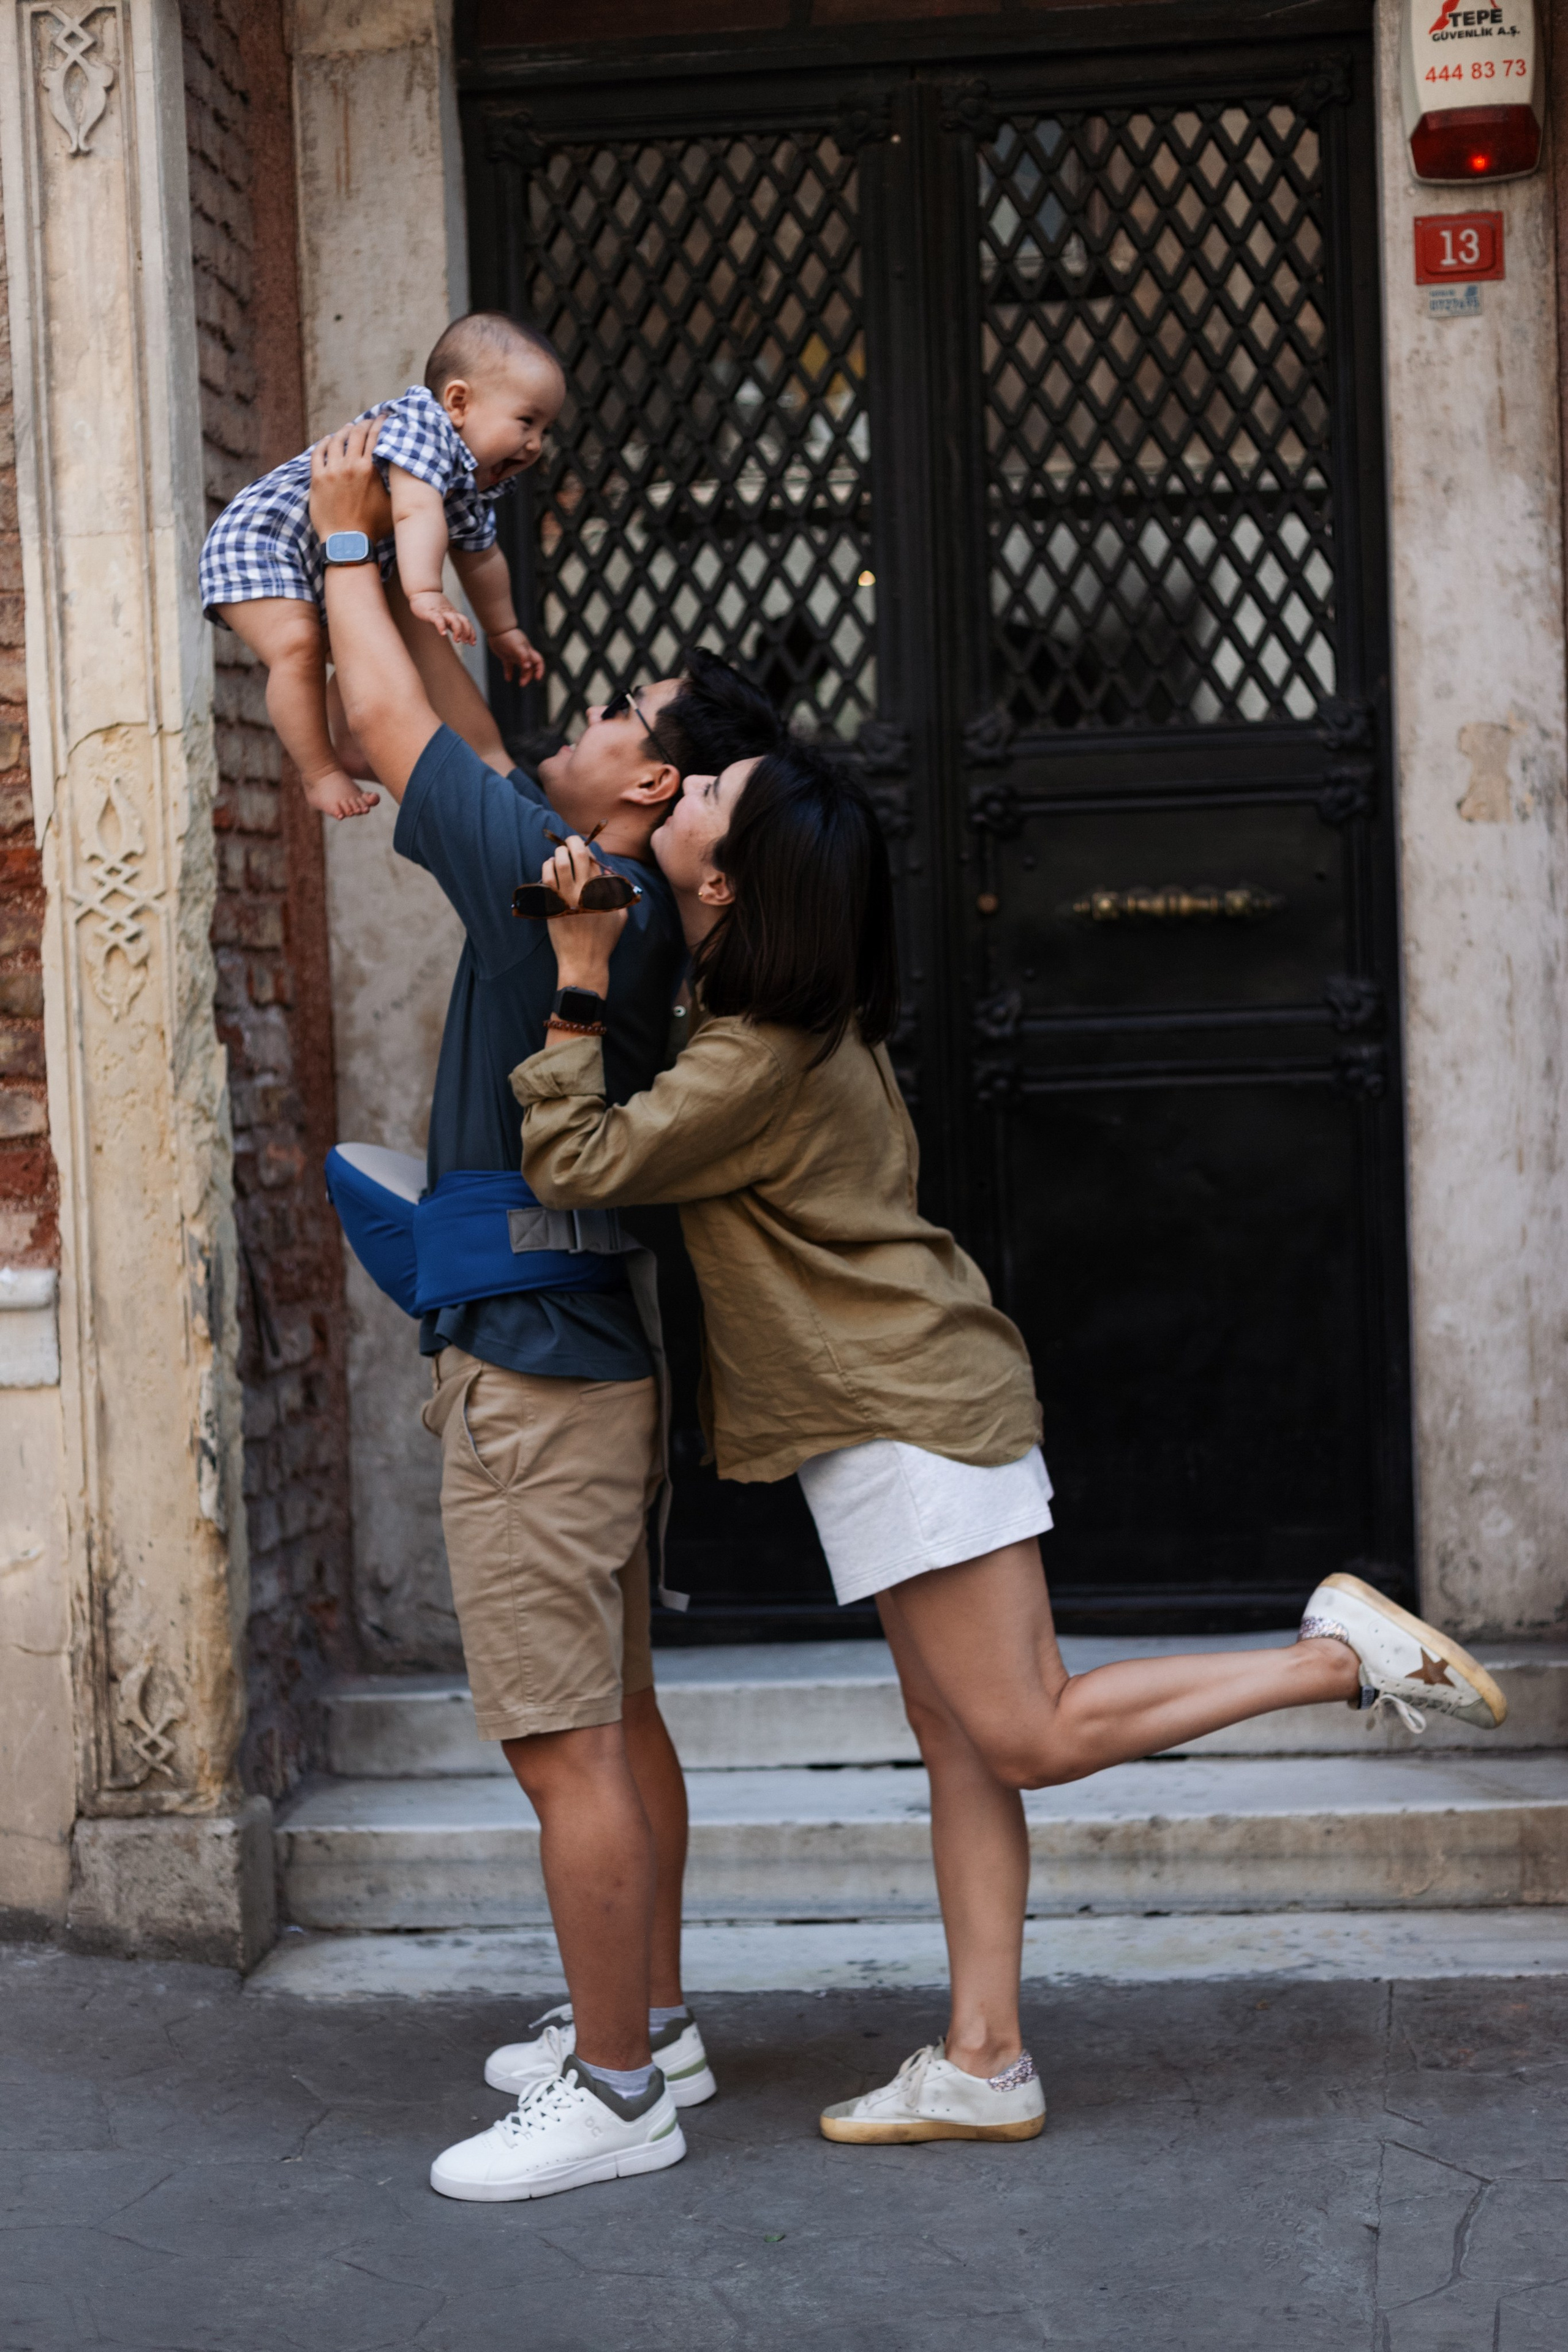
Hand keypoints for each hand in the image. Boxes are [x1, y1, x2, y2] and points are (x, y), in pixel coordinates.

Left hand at [308, 416, 393, 543]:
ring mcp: (332, 471)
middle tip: (366, 421)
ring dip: (343, 432)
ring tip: (348, 429)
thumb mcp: (392, 505)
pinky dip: (323, 444)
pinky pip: (317, 453)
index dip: (379, 423)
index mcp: (369, 469)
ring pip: (336, 440)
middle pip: (356, 434)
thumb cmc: (372, 528)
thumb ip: (396, 485)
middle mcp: (350, 465)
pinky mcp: (317, 479)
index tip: (382, 417)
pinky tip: (327, 441)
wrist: (347, 543)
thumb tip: (408, 474)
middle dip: (363, 424)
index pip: (375, 437)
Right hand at [407, 588, 477, 649]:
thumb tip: (459, 635)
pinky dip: (442, 626)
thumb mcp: (445, 614)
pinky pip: (438, 619)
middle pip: (464, 620)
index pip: (466, 622)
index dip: (471, 633)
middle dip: (468, 632)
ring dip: (458, 630)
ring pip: (454, 619)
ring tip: (457, 640)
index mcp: (453, 614)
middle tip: (466, 642)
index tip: (473, 643)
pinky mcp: (431, 612)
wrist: (422, 591)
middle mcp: (450, 613)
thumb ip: (451, 624)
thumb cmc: (433, 605)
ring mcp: (441, 612)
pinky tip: (443, 634)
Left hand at [488, 626, 545, 685]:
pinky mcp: (506, 656)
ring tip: (520, 683)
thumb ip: (523, 656)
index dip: (540, 670)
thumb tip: (528, 667)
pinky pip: (509, 667)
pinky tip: (508, 679)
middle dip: (528, 676)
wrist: (497, 629)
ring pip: (522, 668)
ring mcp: (515, 655)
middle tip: (522, 683)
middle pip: (530, 668)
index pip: (538, 662)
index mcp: (528, 652)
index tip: (537, 678)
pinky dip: (509, 673)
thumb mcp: (517, 646)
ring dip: (522, 676)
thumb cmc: (508, 636)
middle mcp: (523, 654)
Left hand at [540, 833, 626, 990]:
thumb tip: (608, 875)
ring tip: (559, 855)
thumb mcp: (620, 917)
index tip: (584, 849)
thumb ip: (617, 894)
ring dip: (558, 854)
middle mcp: (584, 891)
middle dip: (573, 841)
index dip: (588, 849)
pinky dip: (547, 868)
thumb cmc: (603, 940)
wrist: (583, 961)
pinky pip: (546, 879)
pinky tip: (550, 869)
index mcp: (602, 892)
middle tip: (570, 840)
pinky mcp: (552, 905)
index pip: (594, 859)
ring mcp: (566, 897)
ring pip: (559, 862)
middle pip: (578, 853)